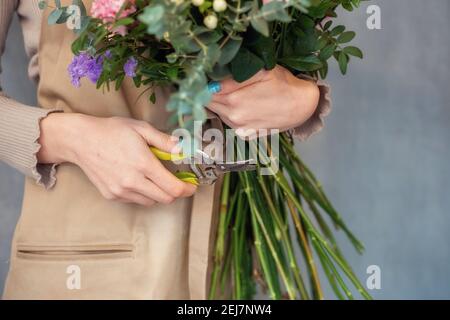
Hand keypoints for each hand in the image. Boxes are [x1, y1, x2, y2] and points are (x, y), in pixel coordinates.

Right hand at [38, 113, 196, 205]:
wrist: (81, 140)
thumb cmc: (111, 131)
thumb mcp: (142, 129)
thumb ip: (165, 141)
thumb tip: (183, 150)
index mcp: (143, 164)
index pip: (173, 188)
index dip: (187, 189)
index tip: (192, 185)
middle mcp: (132, 182)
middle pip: (165, 199)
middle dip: (176, 192)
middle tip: (178, 182)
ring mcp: (121, 191)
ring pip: (151, 202)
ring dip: (159, 193)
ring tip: (155, 177)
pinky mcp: (112, 195)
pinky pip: (136, 200)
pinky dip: (143, 193)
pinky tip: (138, 178)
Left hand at [207, 65, 319, 136]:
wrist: (303, 107)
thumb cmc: (284, 84)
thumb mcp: (261, 71)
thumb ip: (234, 75)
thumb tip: (211, 79)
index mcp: (233, 98)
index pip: (204, 89)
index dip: (202, 80)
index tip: (204, 74)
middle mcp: (232, 115)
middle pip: (207, 102)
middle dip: (207, 91)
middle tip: (213, 80)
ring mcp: (238, 127)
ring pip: (217, 112)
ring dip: (218, 102)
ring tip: (231, 91)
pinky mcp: (244, 134)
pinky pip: (228, 121)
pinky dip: (228, 112)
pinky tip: (240, 104)